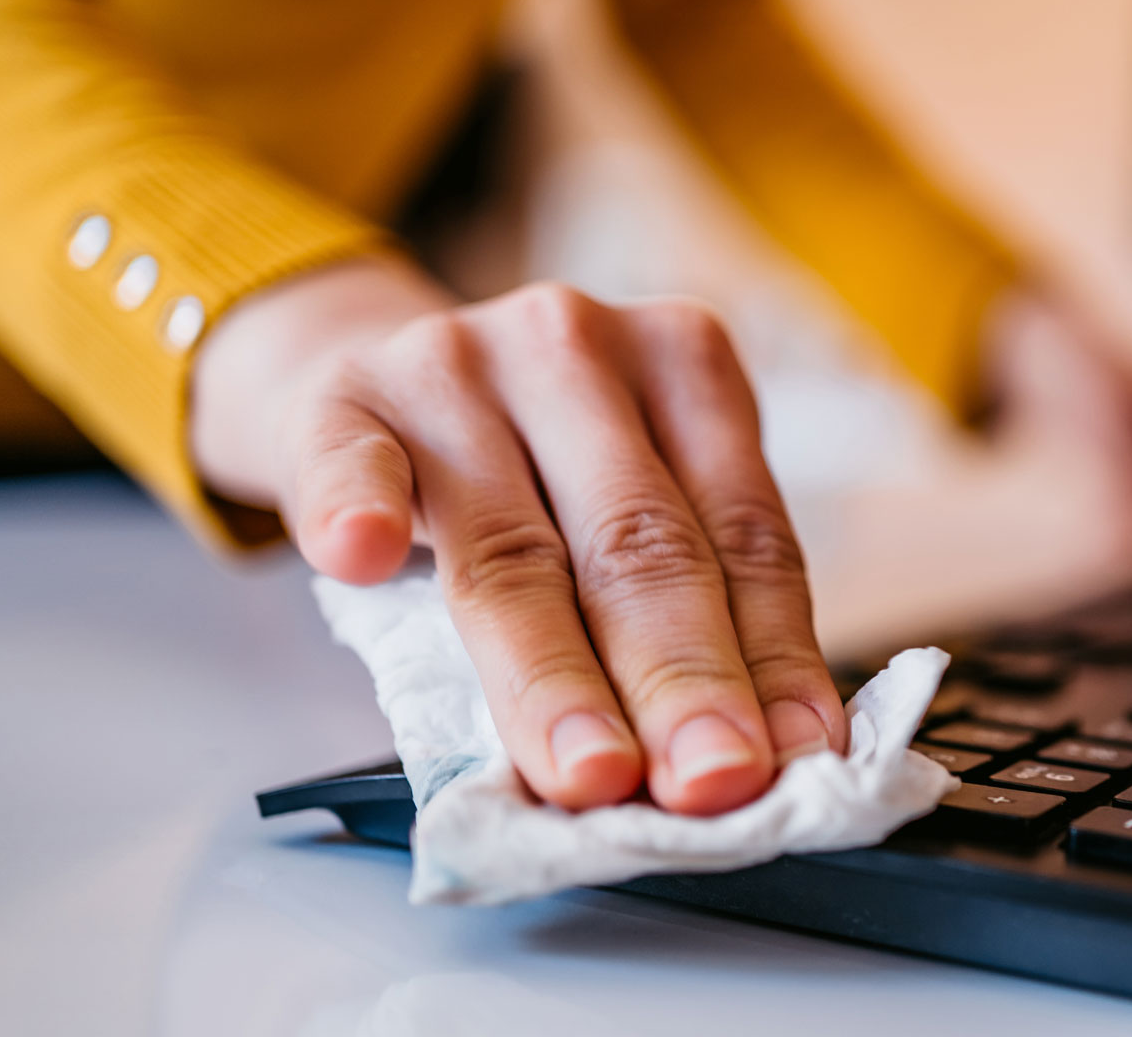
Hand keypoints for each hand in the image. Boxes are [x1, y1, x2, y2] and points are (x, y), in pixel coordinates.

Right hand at [190, 259, 848, 814]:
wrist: (371, 383)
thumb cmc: (532, 471)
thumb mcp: (629, 507)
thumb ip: (697, 606)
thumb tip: (776, 754)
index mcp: (686, 362)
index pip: (745, 533)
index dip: (770, 655)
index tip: (790, 758)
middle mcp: (576, 347)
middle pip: (638, 543)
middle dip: (681, 682)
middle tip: (711, 783)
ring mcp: (453, 365)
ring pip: (511, 548)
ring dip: (554, 676)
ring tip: (590, 772)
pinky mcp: (342, 396)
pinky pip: (350, 459)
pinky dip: (359, 506)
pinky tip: (365, 557)